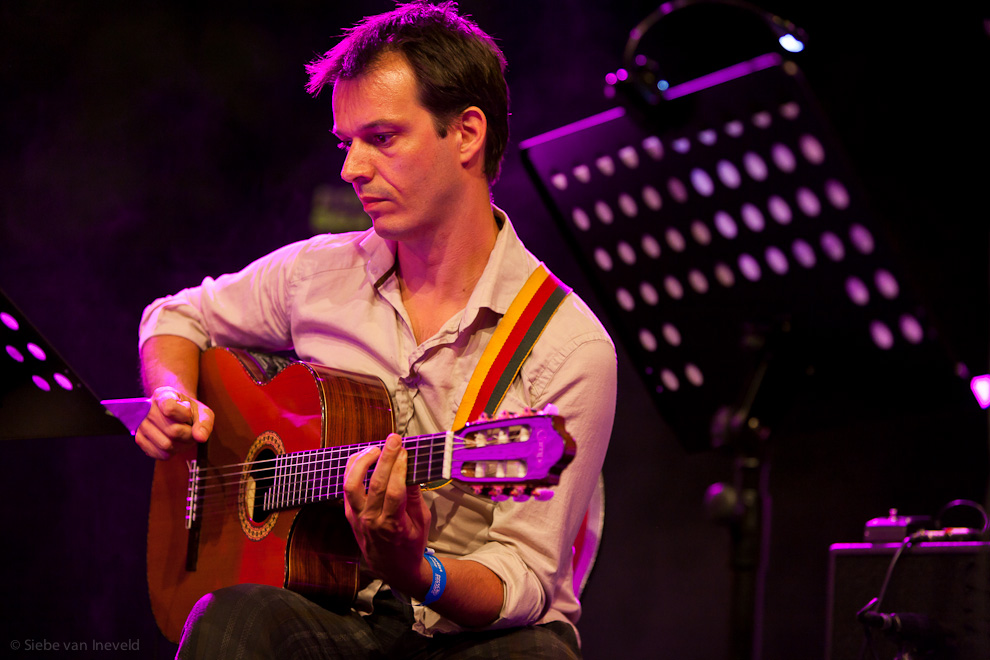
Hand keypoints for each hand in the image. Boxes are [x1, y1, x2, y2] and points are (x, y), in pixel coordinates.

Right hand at [135, 386, 213, 459]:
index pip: (170, 408)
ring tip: (182, 435)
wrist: (175, 412)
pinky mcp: (140, 439)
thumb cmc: (188, 411)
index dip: (185, 415)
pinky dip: (172, 452)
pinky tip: (174, 442)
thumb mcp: (202, 411)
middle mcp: (148, 409)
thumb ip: (204, 422)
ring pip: (166, 445)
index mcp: (163, 395)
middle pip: (173, 431)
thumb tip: (201, 437)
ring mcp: (141, 424)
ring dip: (181, 445)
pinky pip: (160, 454)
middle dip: (188, 434)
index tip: (188, 413)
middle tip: (190, 429)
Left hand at [343, 433, 431, 596]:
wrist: (393, 567)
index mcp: (393, 525)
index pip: (394, 492)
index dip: (400, 469)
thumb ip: (415, 495)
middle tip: (394, 440)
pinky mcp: (349, 514)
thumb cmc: (411, 544)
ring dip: (362, 462)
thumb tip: (411, 469)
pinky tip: (364, 457)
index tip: (406, 451)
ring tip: (375, 448)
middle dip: (385, 458)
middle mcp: (371, 521)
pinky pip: (347, 488)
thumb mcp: (422, 521)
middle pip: (374, 484)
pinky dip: (353, 469)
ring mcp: (357, 517)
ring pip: (352, 485)